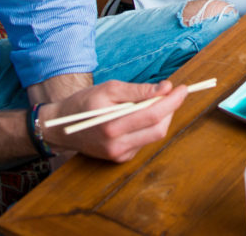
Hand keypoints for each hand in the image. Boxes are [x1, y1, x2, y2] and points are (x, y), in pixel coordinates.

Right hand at [39, 80, 187, 162]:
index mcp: (112, 126)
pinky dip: (148, 126)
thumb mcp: (109, 89)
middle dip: (171, 109)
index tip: (182, 87)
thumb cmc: (84, 103)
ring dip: (161, 117)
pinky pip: (144, 141)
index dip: (172, 101)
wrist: (62, 127)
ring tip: (154, 101)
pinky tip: (139, 116)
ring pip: (154, 135)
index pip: (153, 114)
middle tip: (173, 92)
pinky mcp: (121, 158)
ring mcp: (120, 154)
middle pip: (158, 128)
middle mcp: (117, 145)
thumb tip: (165, 88)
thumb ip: (137, 90)